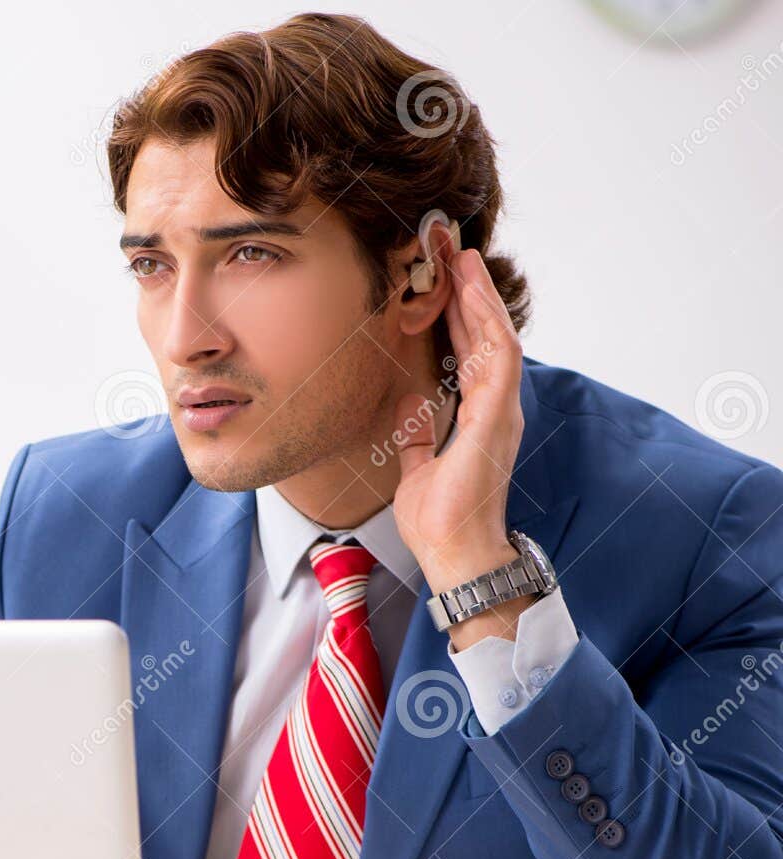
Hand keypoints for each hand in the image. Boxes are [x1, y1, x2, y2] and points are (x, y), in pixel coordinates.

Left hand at [391, 246, 525, 602]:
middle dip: (470, 294)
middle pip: (486, 337)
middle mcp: (495, 408)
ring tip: (464, 259)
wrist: (453, 554)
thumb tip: (410, 408)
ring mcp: (500, 411)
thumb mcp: (416, 469)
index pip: (470, 354)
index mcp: (478, 417)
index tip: (446, 283)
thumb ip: (417, 438)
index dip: (459, 317)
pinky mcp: (496, 418)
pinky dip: (486, 323)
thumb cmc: (440, 520)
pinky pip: (497, 359)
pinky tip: (473, 295)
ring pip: (496, 337)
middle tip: (455, 253)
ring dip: (480, 297)